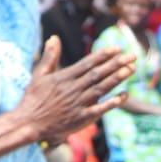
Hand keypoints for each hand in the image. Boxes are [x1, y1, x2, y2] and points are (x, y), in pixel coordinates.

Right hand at [14, 37, 134, 141]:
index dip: (103, 55)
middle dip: (116, 64)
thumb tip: (54, 38)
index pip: (87, 63)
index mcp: (63, 77)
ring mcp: (77, 104)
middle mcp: (72, 89)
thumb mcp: (39, 75)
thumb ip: (49, 56)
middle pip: (98, 74)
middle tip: (132, 56)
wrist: (28, 124)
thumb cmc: (33, 99)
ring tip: (131, 69)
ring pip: (101, 88)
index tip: (116, 48)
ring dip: (117, 78)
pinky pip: (100, 109)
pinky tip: (124, 95)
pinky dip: (113, 102)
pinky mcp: (81, 119)